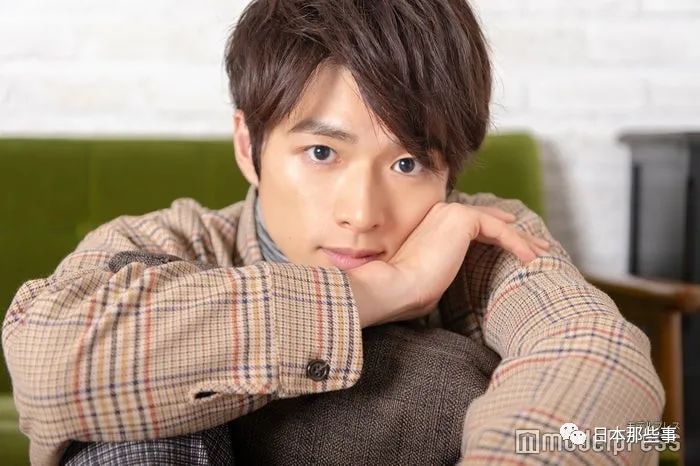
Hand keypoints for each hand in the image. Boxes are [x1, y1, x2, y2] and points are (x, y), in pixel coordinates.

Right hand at [347, 202, 549, 327]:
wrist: (397, 286)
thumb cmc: (409, 291)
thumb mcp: (432, 277)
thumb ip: (445, 268)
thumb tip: (451, 280)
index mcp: (433, 224)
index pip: (472, 224)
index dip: (496, 232)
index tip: (515, 244)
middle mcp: (442, 213)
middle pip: (488, 220)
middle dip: (515, 232)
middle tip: (537, 244)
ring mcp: (452, 212)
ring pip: (497, 224)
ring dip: (522, 238)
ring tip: (542, 251)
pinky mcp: (463, 219)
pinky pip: (500, 230)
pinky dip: (518, 243)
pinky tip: (531, 259)